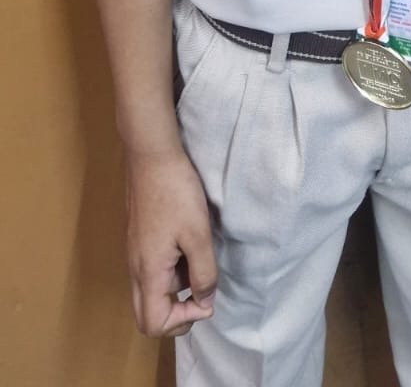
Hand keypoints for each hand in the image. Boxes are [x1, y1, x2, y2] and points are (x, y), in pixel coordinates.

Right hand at [125, 148, 217, 337]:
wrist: (151, 156)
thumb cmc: (176, 193)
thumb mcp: (198, 235)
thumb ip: (204, 273)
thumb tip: (205, 301)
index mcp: (148, 272)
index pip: (153, 324)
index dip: (183, 319)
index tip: (204, 296)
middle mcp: (135, 268)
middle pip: (146, 315)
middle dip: (176, 314)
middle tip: (199, 293)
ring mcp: (134, 253)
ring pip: (149, 292)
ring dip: (174, 290)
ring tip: (196, 261)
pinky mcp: (138, 240)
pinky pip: (150, 271)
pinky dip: (170, 272)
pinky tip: (186, 246)